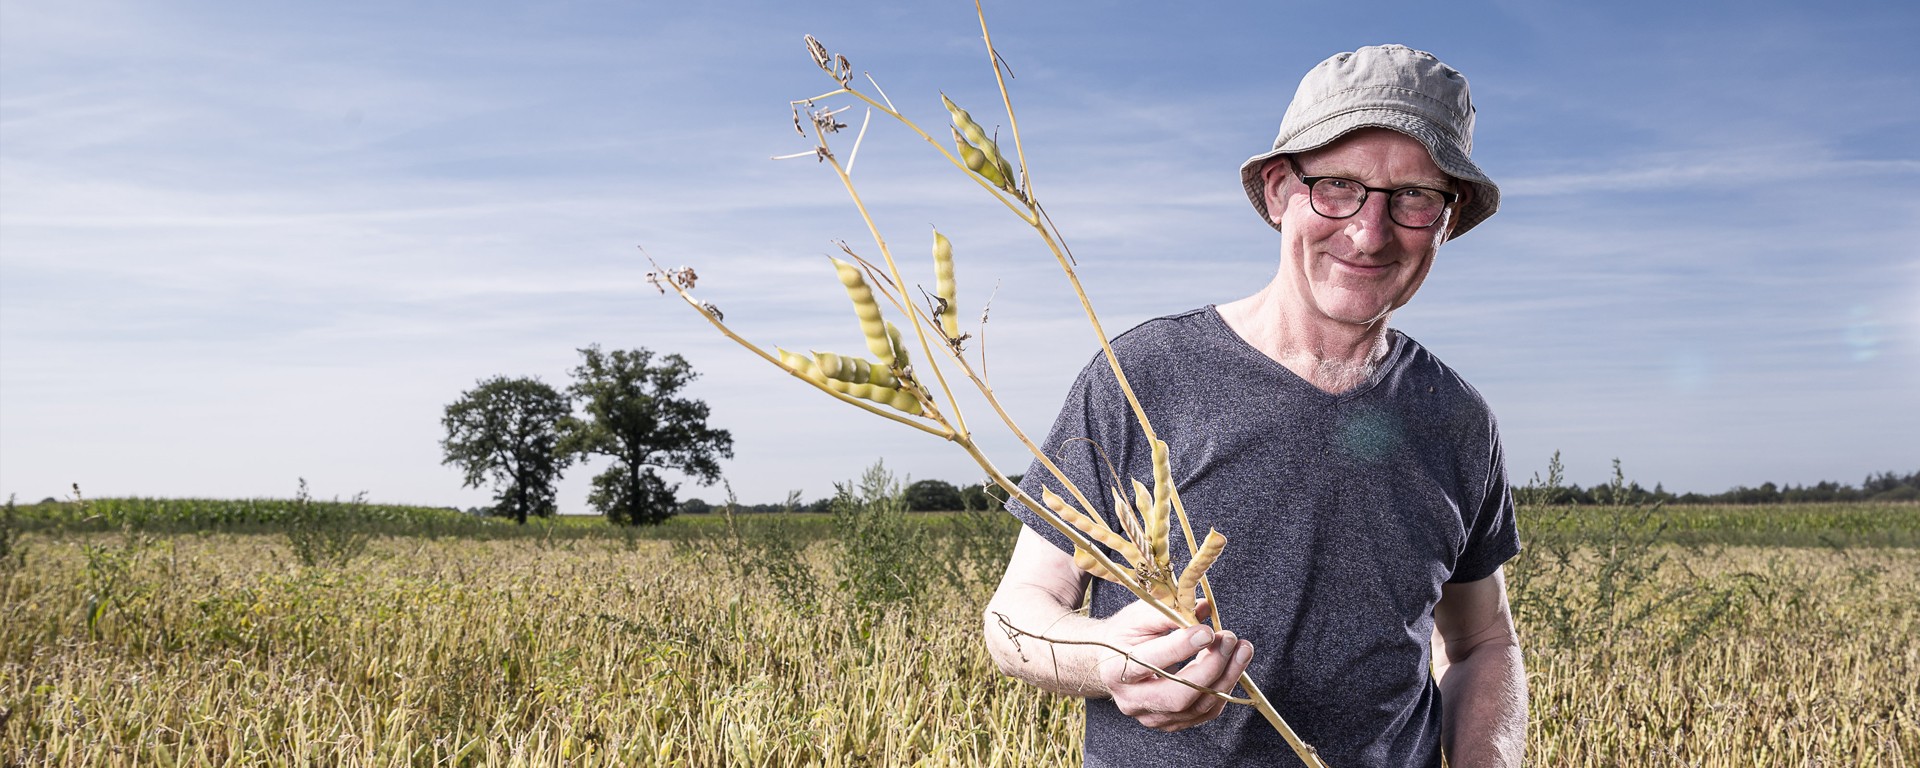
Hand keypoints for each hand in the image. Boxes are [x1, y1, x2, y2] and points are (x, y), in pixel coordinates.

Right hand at [1095, 599, 1253, 731]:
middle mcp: (1131, 700)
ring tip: (1242, 650)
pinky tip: (1233, 667)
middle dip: (1211, 667)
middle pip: (1177, 694)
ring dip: (1226, 677)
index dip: (1181, 648)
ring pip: (1196, 707)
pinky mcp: (1169, 723)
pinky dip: (1223, 690)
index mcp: (1116, 669)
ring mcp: (1151, 717)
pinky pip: (1204, 713)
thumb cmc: (1126, 635)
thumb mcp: (1138, 616)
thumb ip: (1168, 612)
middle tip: (1229, 640)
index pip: (1150, 662)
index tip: (1207, 631)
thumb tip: (1203, 609)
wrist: (1111, 662)